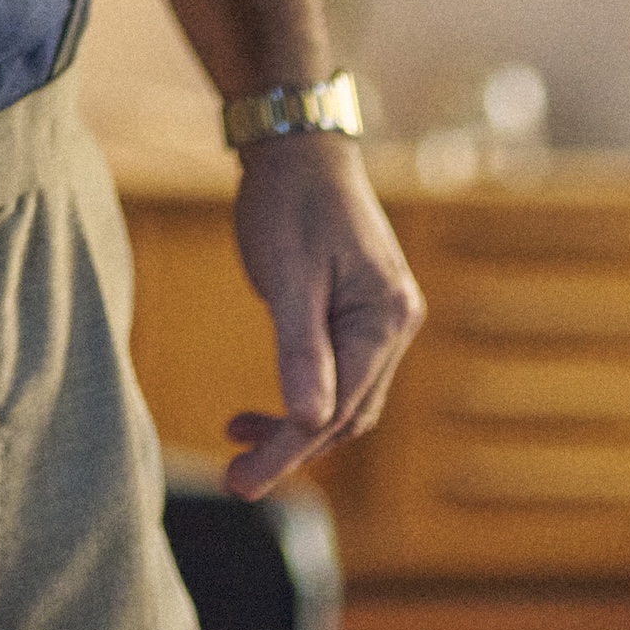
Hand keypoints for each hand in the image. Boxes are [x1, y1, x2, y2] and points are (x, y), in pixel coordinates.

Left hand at [221, 133, 421, 499]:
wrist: (297, 147)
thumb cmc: (290, 202)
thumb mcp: (288, 275)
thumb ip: (299, 348)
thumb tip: (306, 422)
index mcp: (386, 317)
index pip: (339, 408)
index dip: (289, 450)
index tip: (242, 482)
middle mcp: (395, 324)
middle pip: (347, 414)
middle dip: (291, 448)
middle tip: (235, 478)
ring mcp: (380, 321)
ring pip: (343, 401)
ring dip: (294, 428)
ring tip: (236, 437)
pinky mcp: (357, 315)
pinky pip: (337, 376)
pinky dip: (300, 398)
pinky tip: (260, 411)